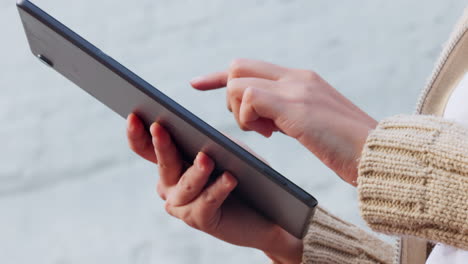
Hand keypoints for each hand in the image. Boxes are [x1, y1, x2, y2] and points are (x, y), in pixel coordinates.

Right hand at [126, 113, 302, 263]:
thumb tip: (197, 134)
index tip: (134, 115)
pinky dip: (219, 189)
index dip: (138, 134)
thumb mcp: (227, 151)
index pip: (147, 149)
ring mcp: (183, 206)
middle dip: (162, 146)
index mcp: (171, 165)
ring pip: (186, 185)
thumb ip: (208, 142)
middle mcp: (171, 186)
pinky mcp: (202, 221)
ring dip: (196, 171)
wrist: (267, 212)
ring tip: (206, 157)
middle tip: (159, 127)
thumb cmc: (245, 175)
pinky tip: (230, 178)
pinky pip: (207, 202)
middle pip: (164, 164)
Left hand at [190, 59, 376, 184]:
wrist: (378, 156)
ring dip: (241, 111)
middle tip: (250, 123)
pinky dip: (249, 118)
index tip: (197, 84)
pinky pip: (250, 99)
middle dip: (229, 94)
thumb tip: (259, 115)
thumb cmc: (345, 146)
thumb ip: (285, 112)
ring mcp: (296, 89)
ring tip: (266, 132)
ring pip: (239, 82)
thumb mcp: (311, 122)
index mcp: (301, 79)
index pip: (251, 66)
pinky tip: (269, 134)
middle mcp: (297, 77)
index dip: (220, 76)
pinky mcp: (296, 106)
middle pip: (239, 67)